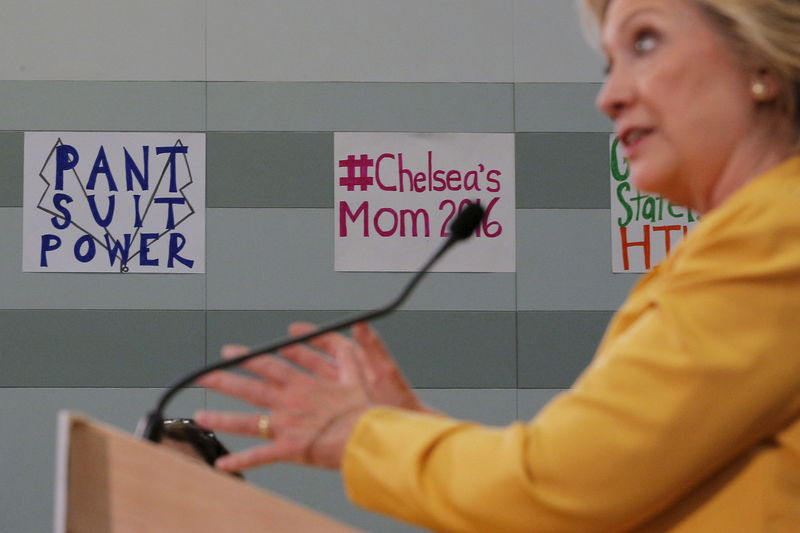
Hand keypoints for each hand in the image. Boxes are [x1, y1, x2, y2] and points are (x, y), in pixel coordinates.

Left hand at [194, 340, 371, 471]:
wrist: (367, 434)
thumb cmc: (364, 408)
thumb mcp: (357, 373)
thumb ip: (346, 354)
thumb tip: (349, 332)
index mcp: (302, 384)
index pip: (268, 365)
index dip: (247, 357)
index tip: (231, 352)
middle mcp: (289, 402)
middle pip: (249, 388)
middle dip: (224, 381)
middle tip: (205, 375)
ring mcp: (287, 425)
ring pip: (247, 421)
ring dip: (222, 419)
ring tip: (200, 416)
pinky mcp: (290, 449)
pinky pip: (261, 456)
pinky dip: (241, 461)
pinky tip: (222, 464)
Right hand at [285, 322, 434, 413]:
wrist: (403, 434)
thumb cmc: (400, 403)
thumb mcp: (385, 371)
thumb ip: (373, 346)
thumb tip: (361, 323)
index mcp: (358, 364)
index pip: (331, 345)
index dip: (312, 336)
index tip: (294, 330)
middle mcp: (347, 379)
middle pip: (315, 362)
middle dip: (295, 354)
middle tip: (274, 350)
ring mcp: (341, 397)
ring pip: (311, 383)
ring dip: (292, 377)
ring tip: (270, 373)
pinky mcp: (336, 413)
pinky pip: (315, 404)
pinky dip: (299, 404)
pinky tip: (282, 407)